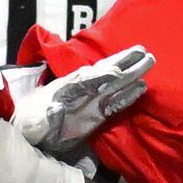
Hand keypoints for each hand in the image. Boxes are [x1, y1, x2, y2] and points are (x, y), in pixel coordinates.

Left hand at [12, 45, 154, 151]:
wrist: (32, 131)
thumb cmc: (33, 124)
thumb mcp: (38, 122)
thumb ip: (49, 114)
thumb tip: (57, 106)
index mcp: (66, 89)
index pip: (86, 80)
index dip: (100, 76)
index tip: (116, 72)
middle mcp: (82, 90)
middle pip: (106, 73)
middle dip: (123, 62)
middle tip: (143, 51)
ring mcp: (92, 100)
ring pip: (116, 84)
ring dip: (132, 73)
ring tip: (149, 60)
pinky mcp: (98, 112)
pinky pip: (117, 102)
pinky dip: (129, 95)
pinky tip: (142, 87)